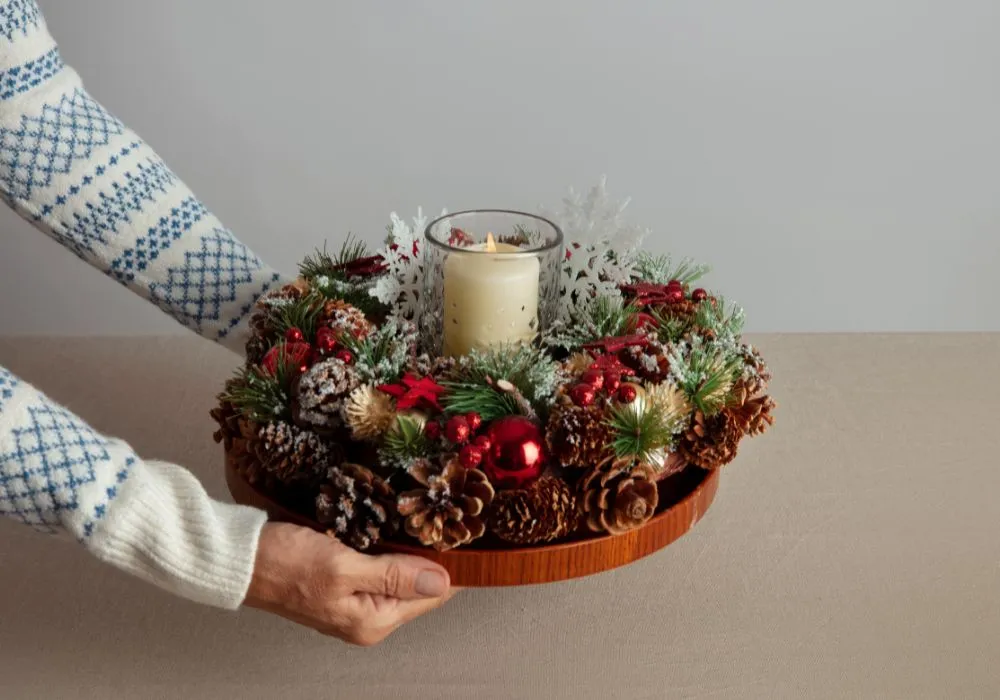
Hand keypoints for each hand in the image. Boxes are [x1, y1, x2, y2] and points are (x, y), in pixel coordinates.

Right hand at [243, 522, 455, 645]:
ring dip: (412, 548)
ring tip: (428, 515)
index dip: (453, 565)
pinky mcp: (343, 583)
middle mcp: (367, 618)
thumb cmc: (284, 562)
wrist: (239, 558)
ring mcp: (355, 602)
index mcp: (373, 621)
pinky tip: (395, 524)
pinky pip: (380, 566)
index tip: (469, 533)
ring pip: (401, 573)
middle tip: (448, 514)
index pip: (433, 595)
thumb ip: (394, 576)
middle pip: (419, 585)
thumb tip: (442, 582)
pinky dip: (390, 546)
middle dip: (434, 554)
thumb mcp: (343, 567)